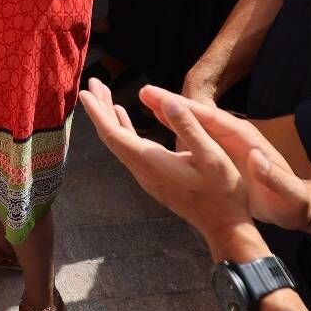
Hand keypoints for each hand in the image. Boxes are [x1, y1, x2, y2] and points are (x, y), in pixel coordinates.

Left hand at [79, 80, 292, 250]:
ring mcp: (147, 176)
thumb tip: (168, 100)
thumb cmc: (222, 192)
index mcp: (151, 163)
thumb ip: (188, 126)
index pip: (114, 135)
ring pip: (120, 143)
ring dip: (110, 118)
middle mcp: (143, 171)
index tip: (85, 91)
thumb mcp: (211, 155)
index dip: (98, 112)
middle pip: (112, 137)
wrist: (225, 227)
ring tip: (104, 94)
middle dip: (100, 109)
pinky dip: (124, 129)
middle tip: (92, 83)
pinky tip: (124, 116)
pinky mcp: (154, 178)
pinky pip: (130, 149)